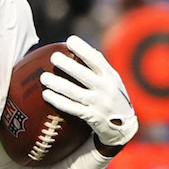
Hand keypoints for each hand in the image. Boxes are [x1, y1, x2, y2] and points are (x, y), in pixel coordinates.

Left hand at [41, 35, 136, 152]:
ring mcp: (98, 104)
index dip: (84, 49)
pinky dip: (58, 101)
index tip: (70, 40)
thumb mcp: (113, 81)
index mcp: (111, 77)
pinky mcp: (91, 117)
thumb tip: (85, 48)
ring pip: (75, 92)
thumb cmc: (114, 98)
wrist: (124, 128)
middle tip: (53, 57)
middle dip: (68, 65)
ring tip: (44, 77)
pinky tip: (46, 94)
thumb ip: (101, 67)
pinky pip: (72, 108)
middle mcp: (106, 89)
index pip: (97, 60)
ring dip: (58, 84)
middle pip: (84, 75)